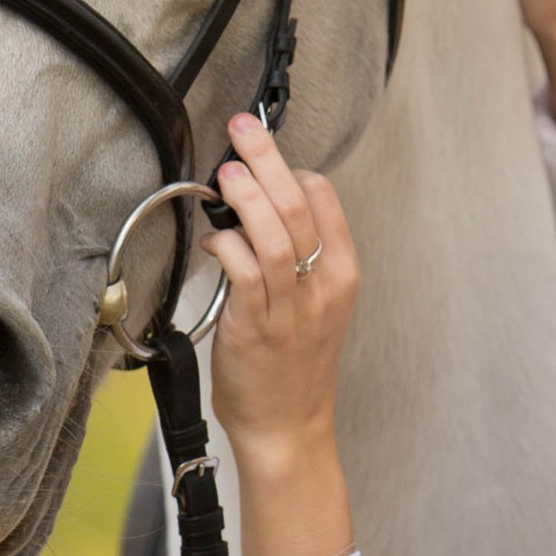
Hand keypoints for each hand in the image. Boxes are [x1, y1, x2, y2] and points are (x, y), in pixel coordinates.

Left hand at [203, 114, 361, 555]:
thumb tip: (257, 206)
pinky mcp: (256, 325)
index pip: (325, 200)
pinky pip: (244, 270)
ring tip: (226, 170)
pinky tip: (212, 235)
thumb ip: (296, 258)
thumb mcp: (315, 306)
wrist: (288, 427)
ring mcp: (291, 305)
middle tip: (243, 128)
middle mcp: (322, 286)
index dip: (293, 169)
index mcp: (342, 274)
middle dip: (268, 159)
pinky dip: (226, 243)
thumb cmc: (294, 367)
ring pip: (275, 233)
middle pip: (299, 204)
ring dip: (248, 194)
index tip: (263, 151)